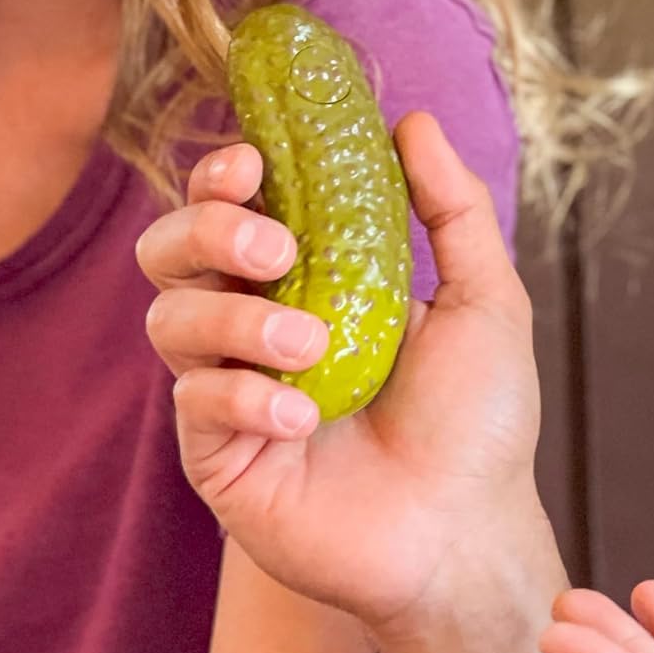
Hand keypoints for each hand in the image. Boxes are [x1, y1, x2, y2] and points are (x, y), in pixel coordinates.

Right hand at [138, 111, 565, 652]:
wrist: (467, 532)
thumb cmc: (479, 419)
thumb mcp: (485, 300)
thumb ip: (451, 208)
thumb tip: (414, 121)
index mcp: (307, 279)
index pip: (229, 206)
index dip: (221, 176)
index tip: (252, 162)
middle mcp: (254, 324)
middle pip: (168, 249)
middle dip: (207, 229)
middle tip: (277, 249)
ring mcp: (229, 389)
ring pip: (171, 318)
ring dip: (236, 316)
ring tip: (312, 345)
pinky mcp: (217, 454)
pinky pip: (192, 400)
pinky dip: (243, 396)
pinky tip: (302, 419)